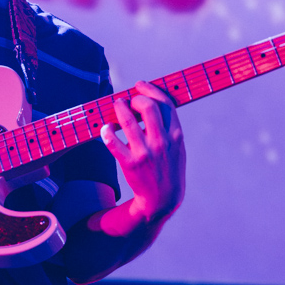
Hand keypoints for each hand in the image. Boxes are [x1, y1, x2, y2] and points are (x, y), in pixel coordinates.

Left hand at [100, 81, 185, 224]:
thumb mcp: (178, 147)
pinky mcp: (130, 164)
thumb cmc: (169, 168)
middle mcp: (161, 142)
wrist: (163, 199)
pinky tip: (105, 128)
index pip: (165, 104)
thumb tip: (152, 102)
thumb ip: (169, 126)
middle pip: (147, 107)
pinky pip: (113, 143)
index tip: (140, 85)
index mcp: (176, 136)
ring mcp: (145, 153)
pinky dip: (106, 132)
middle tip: (128, 101)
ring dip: (119, 109)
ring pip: (127, 122)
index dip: (151, 90)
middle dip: (134, 99)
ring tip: (116, 106)